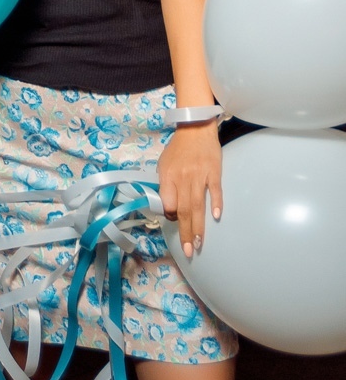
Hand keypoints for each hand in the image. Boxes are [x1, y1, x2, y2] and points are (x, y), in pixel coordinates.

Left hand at [158, 121, 222, 257]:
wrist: (195, 128)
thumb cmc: (178, 149)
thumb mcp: (163, 164)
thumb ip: (165, 185)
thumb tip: (168, 207)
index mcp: (168, 176)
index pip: (167, 203)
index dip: (171, 215)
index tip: (175, 221)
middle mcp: (182, 177)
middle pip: (183, 210)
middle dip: (185, 232)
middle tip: (188, 251)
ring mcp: (199, 175)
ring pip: (198, 205)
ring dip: (198, 226)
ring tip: (199, 244)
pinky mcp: (214, 172)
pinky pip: (215, 190)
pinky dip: (215, 203)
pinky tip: (216, 217)